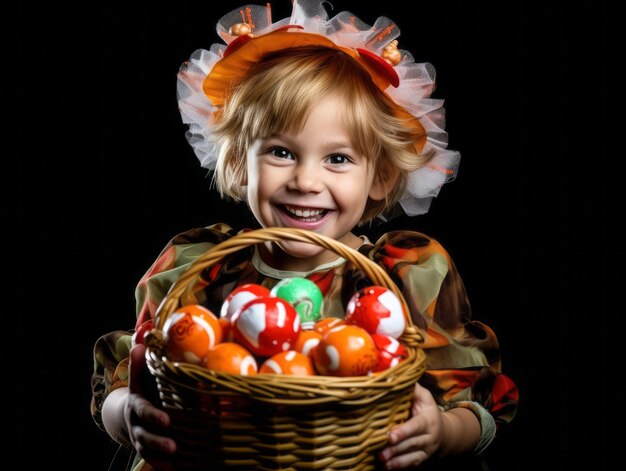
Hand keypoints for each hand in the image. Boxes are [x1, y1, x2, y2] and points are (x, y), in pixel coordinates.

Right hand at [125, 343, 176, 468]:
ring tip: (177, 460)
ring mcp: (142, 440)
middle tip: (174, 446)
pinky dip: (164, 468)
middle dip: (158, 442)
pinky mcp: (149, 452)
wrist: (128, 416)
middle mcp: (137, 425)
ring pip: (149, 452)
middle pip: (145, 436)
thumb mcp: (139, 378)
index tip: (167, 420)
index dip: (153, 416)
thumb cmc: (142, 392)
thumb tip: (142, 340)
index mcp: (136, 406)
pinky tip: (179, 470)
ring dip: (161, 458)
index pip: (143, 411)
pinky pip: (155, 463)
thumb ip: (141, 363)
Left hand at [378, 383, 443, 468]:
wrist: (445, 432)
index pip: (416, 426)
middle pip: (412, 444)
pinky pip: (412, 465)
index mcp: (428, 420)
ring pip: (412, 457)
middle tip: (381, 452)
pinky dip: (400, 467)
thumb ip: (412, 389)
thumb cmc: (428, 411)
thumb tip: (394, 377)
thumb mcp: (424, 397)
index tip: (391, 436)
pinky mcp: (421, 460)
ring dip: (396, 461)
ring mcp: (426, 451)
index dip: (404, 432)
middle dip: (396, 449)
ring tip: (382, 461)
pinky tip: (387, 468)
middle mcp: (428, 437)